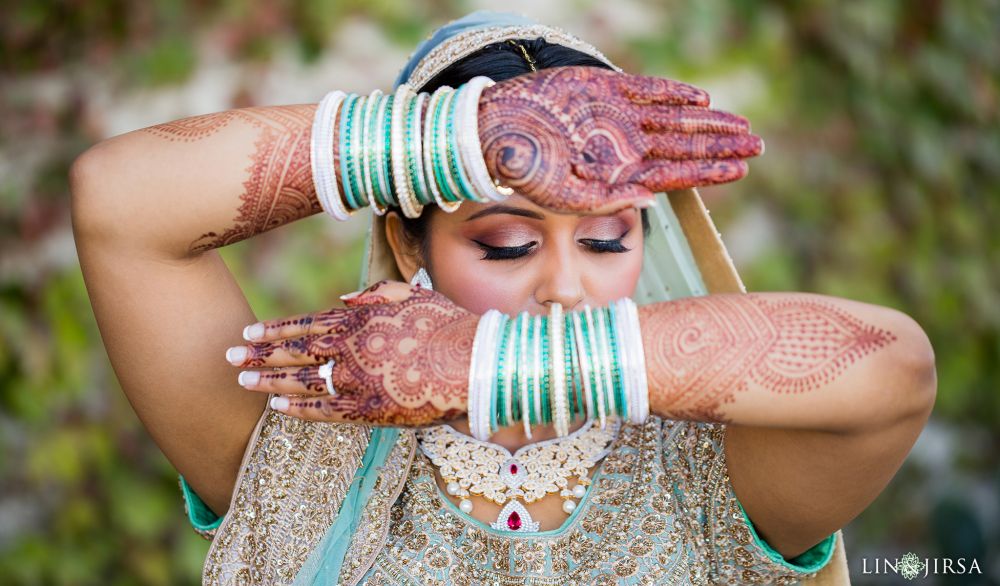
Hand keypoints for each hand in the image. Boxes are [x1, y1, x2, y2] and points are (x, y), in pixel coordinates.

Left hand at [228, 281, 476, 426]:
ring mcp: (354, 381)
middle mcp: (347, 349)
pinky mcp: (366, 410)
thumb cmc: (444, 324)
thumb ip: (373, 293)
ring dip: (268, 383)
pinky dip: (297, 410)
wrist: (470, 364)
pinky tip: (277, 409)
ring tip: (242, 384)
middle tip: (228, 359)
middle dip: (256, 356)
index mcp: (357, 318)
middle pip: (291, 353)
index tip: (246, 334)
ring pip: (299, 383)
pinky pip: (323, 412)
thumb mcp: (409, 294)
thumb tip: (344, 297)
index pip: (303, 325)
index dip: (271, 331)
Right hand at [479, 66, 762, 213]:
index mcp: (620, 176)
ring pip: (673, 120)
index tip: (742, 168)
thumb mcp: (570, 198)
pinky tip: (700, 100)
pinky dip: (674, 94)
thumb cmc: (526, 173)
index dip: (710, 170)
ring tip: (741, 125)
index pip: (676, 174)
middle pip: (683, 147)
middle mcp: (624, 147)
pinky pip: (647, 90)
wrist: (492, 133)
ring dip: (706, 123)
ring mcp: (616, 117)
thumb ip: (613, 198)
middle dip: (720, 146)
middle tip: (757, 144)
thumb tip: (654, 200)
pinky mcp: (603, 88)